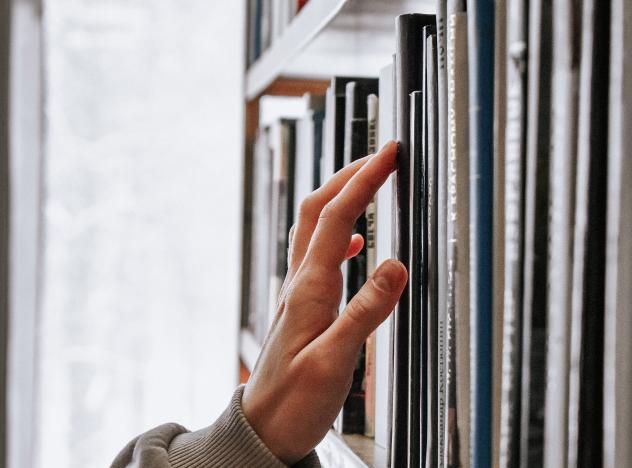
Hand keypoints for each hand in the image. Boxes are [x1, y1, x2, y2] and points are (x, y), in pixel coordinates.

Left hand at [241, 141, 407, 464]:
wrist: (263, 429)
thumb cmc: (293, 402)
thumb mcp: (335, 361)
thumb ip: (365, 313)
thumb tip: (396, 264)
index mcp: (309, 289)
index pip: (337, 217)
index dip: (363, 180)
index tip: (388, 154)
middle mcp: (300, 283)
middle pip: (319, 210)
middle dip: (349, 175)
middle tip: (381, 156)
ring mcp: (299, 292)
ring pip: (314, 227)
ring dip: (340, 198)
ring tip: (368, 183)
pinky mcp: (302, 305)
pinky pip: (318, 255)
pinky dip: (338, 235)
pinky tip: (355, 243)